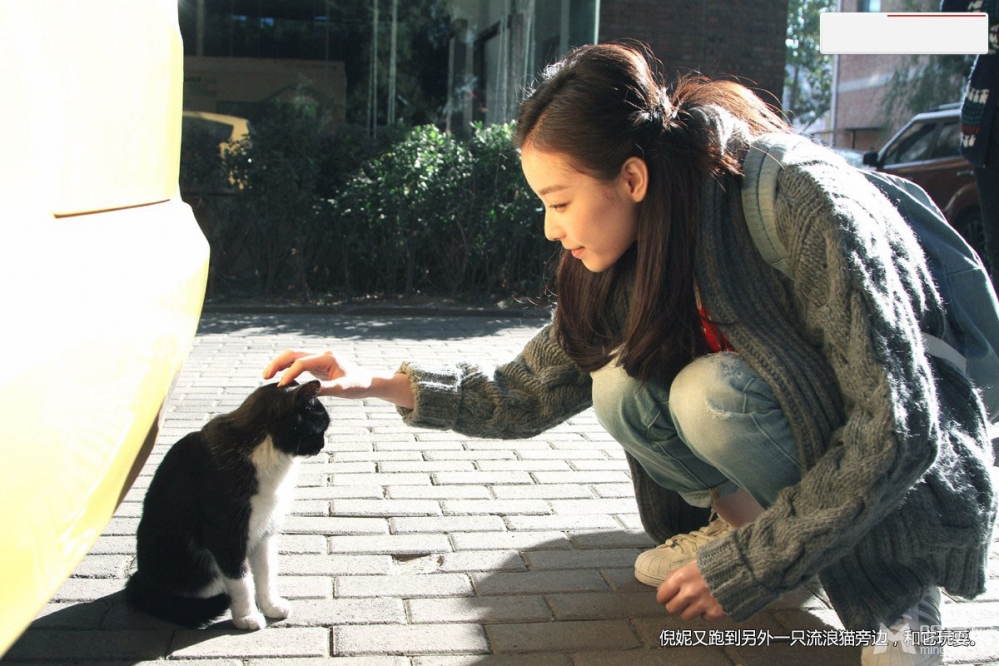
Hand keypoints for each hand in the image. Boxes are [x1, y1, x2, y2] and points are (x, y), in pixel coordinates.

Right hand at [262, 349, 413, 406]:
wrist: (368, 382)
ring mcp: (319, 359)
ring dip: (280, 364)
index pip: (302, 363)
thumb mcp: (343, 389)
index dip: (290, 373)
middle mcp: (322, 355)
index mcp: (327, 358)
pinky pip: (298, 363)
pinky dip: (287, 368)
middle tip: (265, 376)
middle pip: (294, 354)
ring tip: (267, 376)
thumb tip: (306, 391)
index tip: (281, 387)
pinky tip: (279, 377)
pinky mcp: (317, 365)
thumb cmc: (358, 385)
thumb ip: (324, 389)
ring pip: (294, 357)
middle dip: (278, 363)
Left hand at [657, 561, 726, 621]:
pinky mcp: (715, 612)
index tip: (667, 596)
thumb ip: (677, 575)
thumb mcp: (692, 563)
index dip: (664, 596)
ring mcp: (702, 604)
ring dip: (690, 609)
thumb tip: (663, 587)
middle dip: (676, 604)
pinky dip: (706, 612)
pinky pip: (704, 618)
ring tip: (698, 600)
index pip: (662, 596)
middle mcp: (689, 592)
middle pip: (671, 608)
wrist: (740, 568)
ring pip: (685, 616)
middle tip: (683, 599)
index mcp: (681, 578)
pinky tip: (711, 602)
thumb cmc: (715, 563)